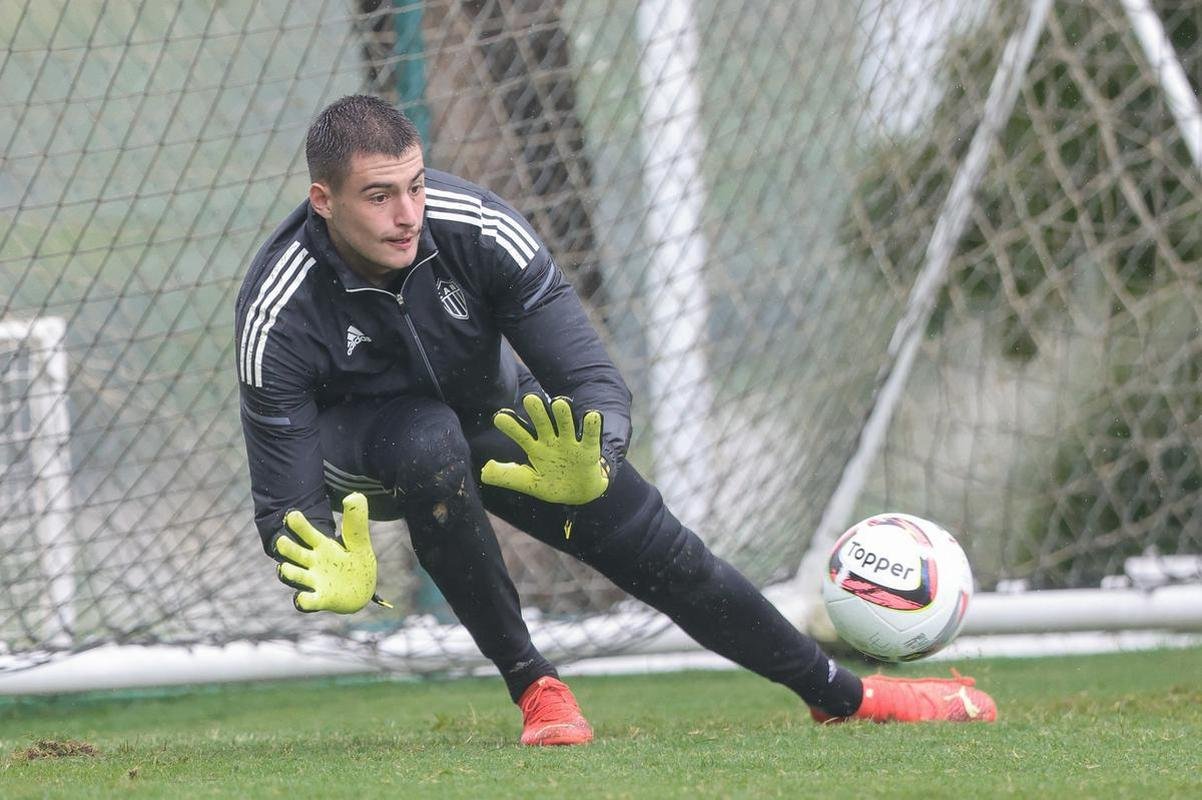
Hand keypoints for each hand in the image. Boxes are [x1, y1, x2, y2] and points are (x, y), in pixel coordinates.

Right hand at [272, 493, 388, 613]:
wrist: (361, 590)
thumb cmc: (354, 561)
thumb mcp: (357, 540)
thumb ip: (355, 520)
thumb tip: (354, 495)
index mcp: (322, 545)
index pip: (306, 532)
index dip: (298, 524)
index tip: (292, 514)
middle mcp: (313, 562)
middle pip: (294, 553)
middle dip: (286, 548)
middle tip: (281, 541)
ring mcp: (314, 581)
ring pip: (295, 576)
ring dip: (289, 573)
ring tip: (285, 568)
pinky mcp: (320, 599)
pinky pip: (307, 601)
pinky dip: (303, 601)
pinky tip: (301, 598)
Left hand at [481, 394, 609, 504]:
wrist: (578, 495)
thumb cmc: (551, 484)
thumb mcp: (529, 483)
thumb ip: (508, 476)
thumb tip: (484, 472)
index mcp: (535, 447)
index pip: (521, 434)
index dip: (511, 426)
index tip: (499, 417)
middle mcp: (552, 441)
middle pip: (543, 423)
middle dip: (537, 412)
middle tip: (529, 399)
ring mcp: (570, 443)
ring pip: (566, 425)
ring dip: (563, 415)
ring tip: (559, 402)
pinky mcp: (589, 450)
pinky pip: (591, 436)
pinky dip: (592, 426)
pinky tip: (591, 415)